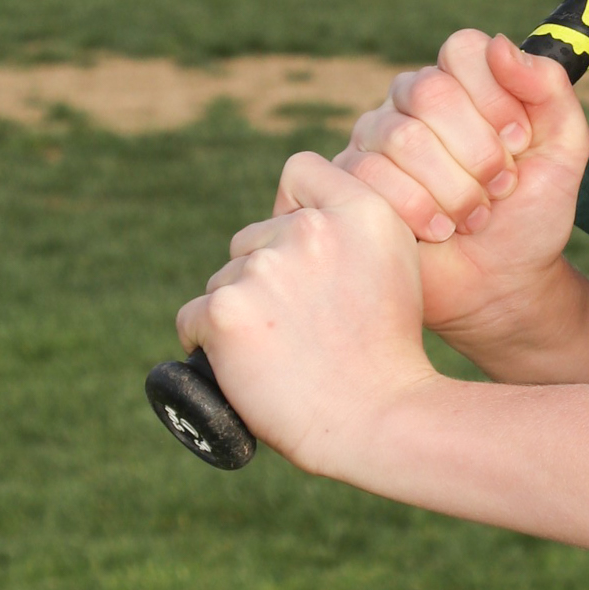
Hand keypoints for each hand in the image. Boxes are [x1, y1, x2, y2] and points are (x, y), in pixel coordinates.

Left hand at [177, 153, 436, 476]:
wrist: (379, 419)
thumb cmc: (387, 354)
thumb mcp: (396, 264)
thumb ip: (352, 227)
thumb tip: (295, 216)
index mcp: (361, 210)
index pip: (301, 170)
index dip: (294, 209)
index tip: (309, 254)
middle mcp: (311, 228)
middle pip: (254, 238)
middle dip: (267, 277)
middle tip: (304, 328)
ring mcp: (264, 268)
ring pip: (225, 282)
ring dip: (242, 314)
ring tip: (285, 355)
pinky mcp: (225, 312)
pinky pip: (193, 320)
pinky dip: (209, 345)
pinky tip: (247, 367)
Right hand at [323, 31, 588, 343]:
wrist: (503, 285)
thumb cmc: (532, 215)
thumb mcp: (565, 148)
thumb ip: (548, 88)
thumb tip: (502, 46)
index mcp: (460, 83)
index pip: (463, 50)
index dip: (495, 97)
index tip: (519, 142)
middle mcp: (410, 103)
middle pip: (429, 90)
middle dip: (478, 151)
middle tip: (499, 188)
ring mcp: (372, 141)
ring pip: (400, 137)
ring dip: (453, 189)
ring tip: (473, 218)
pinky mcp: (348, 184)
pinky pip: (370, 178)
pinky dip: (419, 212)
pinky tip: (439, 232)